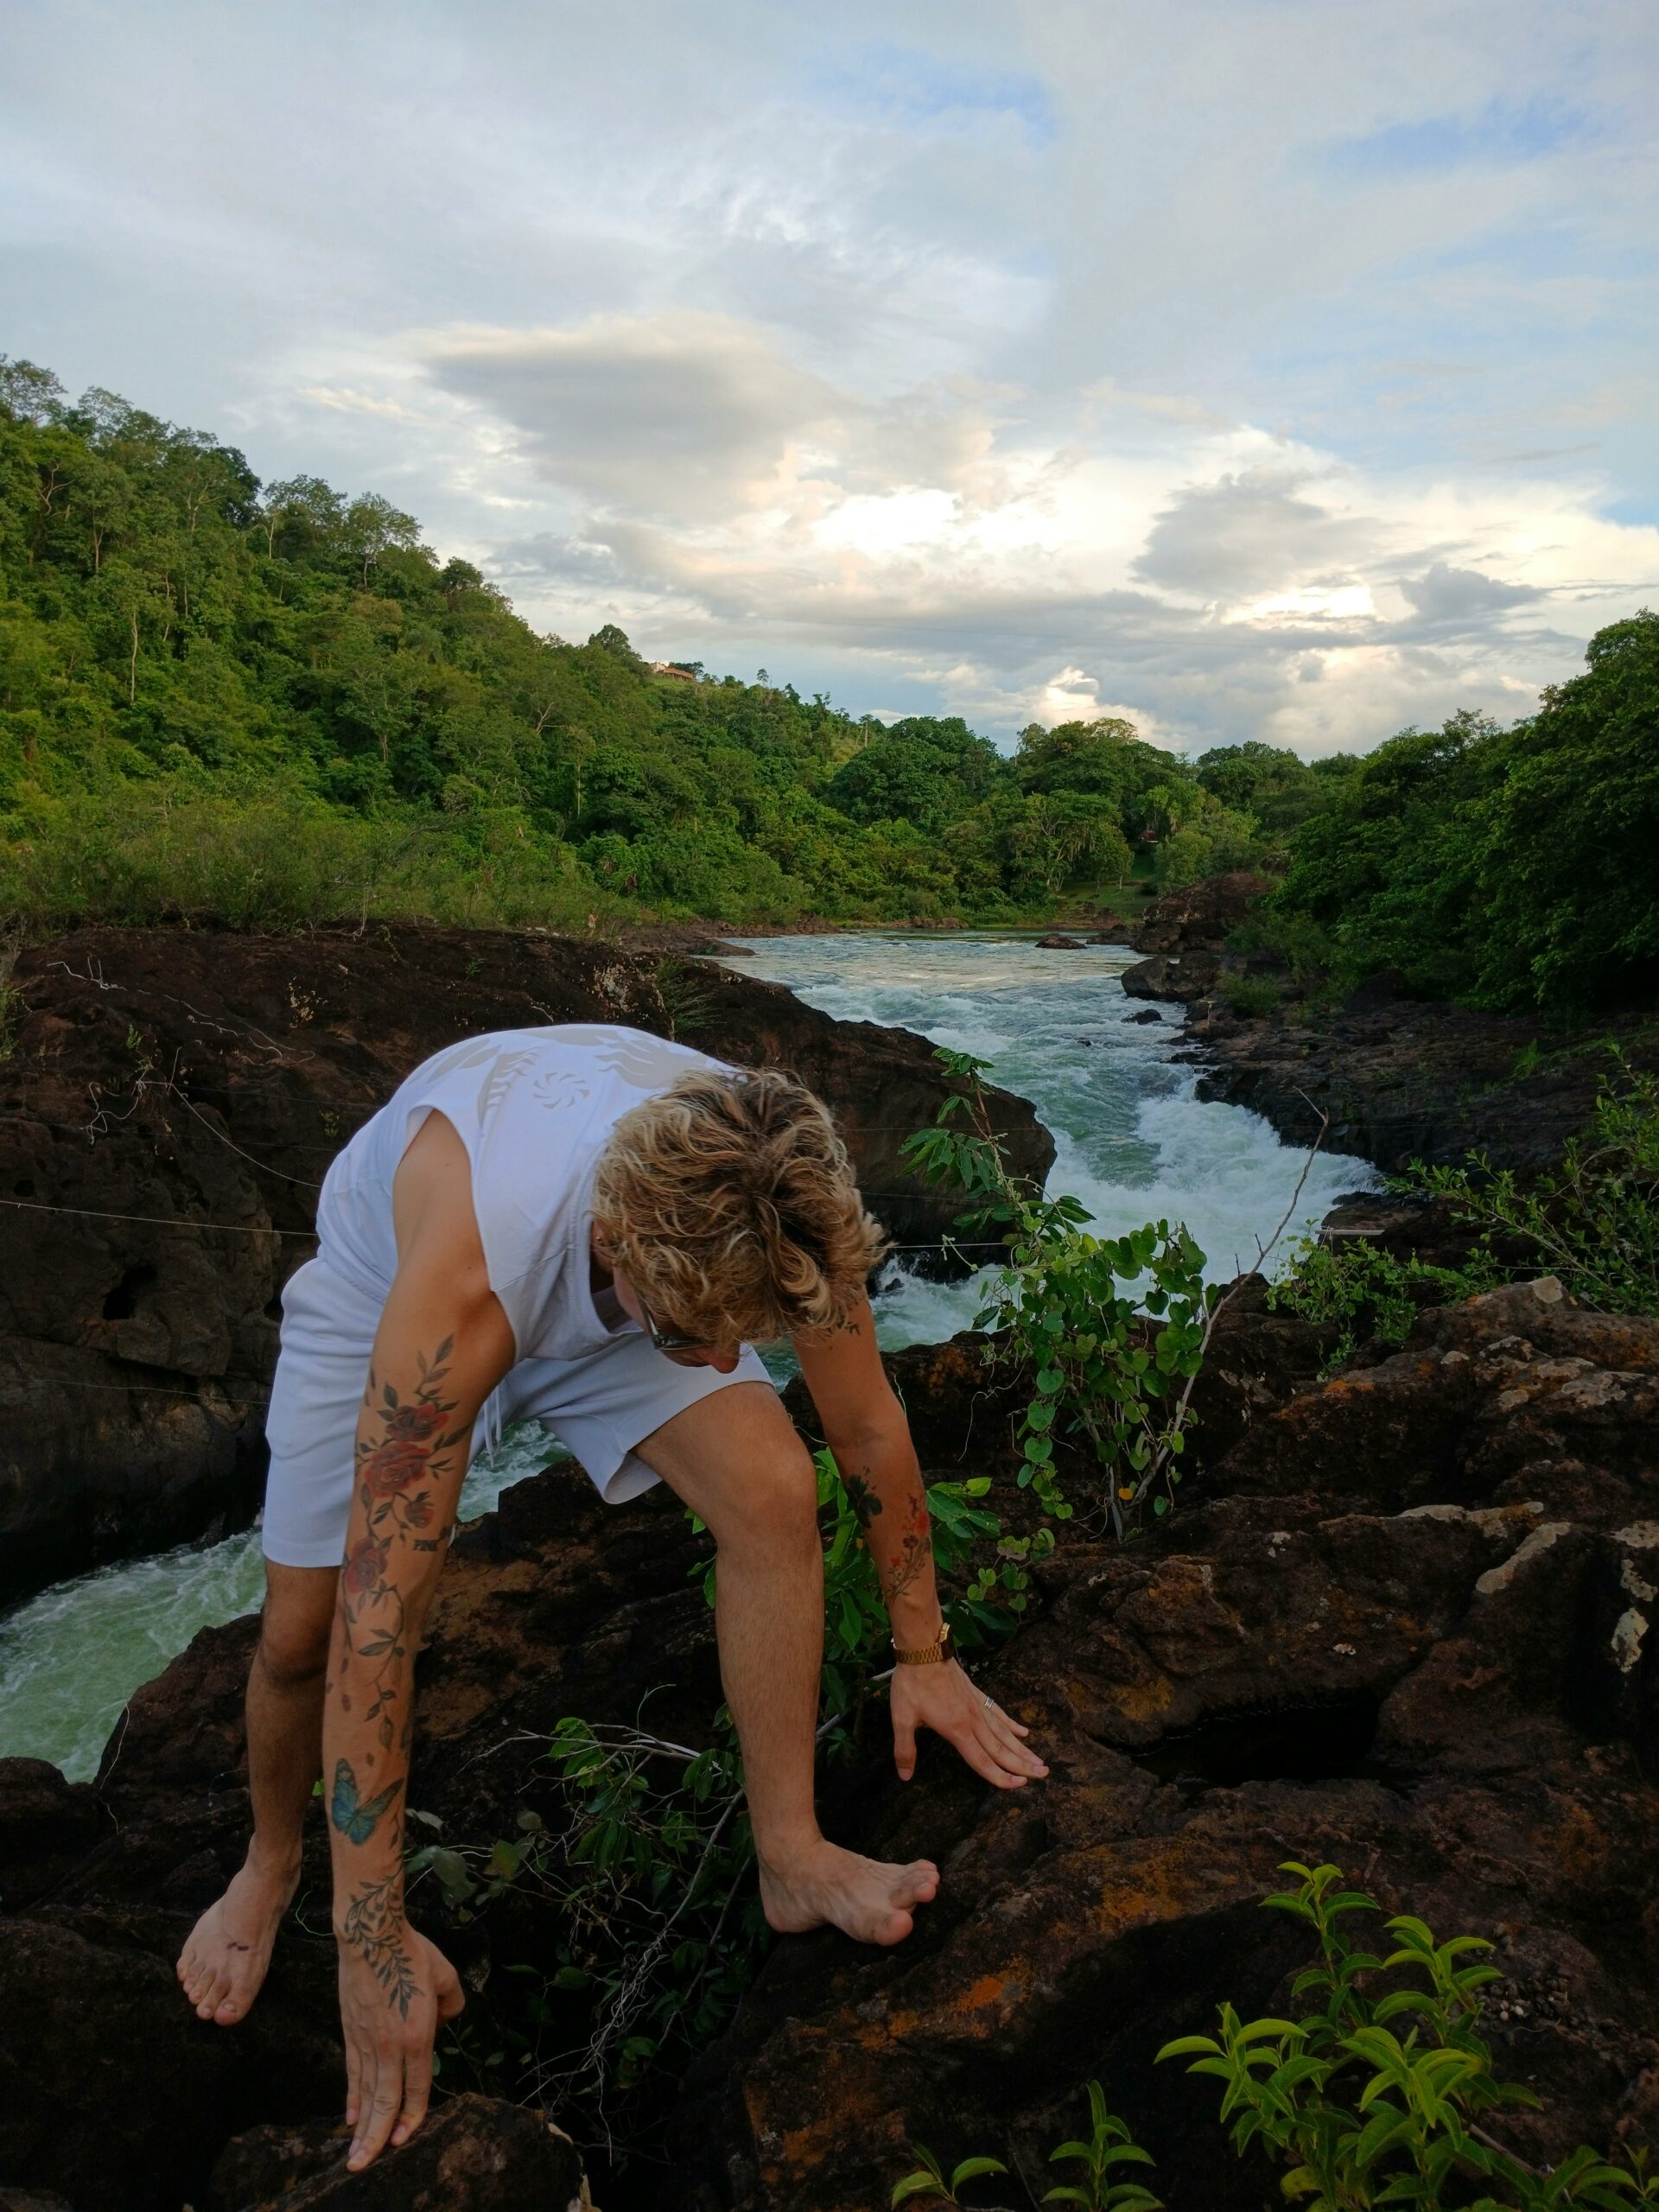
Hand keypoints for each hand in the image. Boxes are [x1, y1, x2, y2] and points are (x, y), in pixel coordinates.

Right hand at [336, 1920, 463, 2170]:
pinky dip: (351, 2097)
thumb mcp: (446, 1976)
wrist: (371, 1935)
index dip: (412, 2117)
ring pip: (366, 2093)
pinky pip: (352, 2072)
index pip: (417, 2087)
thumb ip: (453, 2003)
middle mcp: (390, 2046)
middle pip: (385, 2101)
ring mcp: (367, 2041)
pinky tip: (349, 2117)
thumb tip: (448, 2018)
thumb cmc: (411, 1952)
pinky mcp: (351, 2032)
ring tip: (354, 2157)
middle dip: (377, 2137)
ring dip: (361, 2127)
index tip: (405, 2139)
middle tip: (366, 2166)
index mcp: (417, 2035)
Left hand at [890, 1658, 1048, 1788]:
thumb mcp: (901, 1718)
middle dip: (1022, 1764)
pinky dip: (1012, 1724)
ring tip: (1039, 1760)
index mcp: (957, 1730)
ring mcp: (978, 1707)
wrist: (924, 1650)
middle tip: (1043, 1774)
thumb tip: (904, 1777)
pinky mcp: (977, 1695)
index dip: (1000, 1777)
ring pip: (1004, 1733)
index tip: (1020, 1785)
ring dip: (1022, 1748)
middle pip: (1001, 1749)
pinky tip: (1023, 1732)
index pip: (982, 1761)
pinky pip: (999, 1713)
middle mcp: (973, 1721)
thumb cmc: (912, 1684)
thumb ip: (904, 1750)